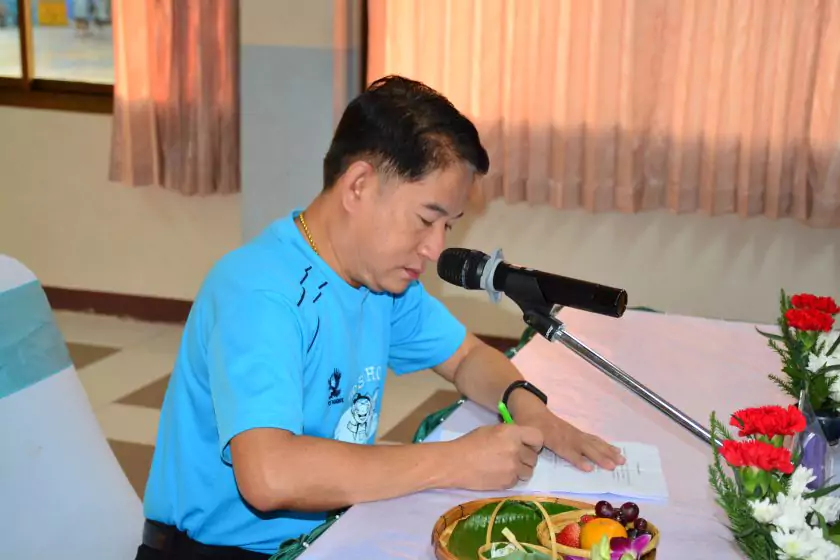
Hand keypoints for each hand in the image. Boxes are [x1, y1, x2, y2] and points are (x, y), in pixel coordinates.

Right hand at [448, 424, 543, 490]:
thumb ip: (510, 434)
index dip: (534, 443)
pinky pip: (518, 480)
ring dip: (521, 469)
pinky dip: (511, 478)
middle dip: (526, 458)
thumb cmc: (470, 443)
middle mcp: (516, 449)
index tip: (529, 446)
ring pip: (529, 471)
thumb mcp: (492, 430)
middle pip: (534, 457)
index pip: (538, 437)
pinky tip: (499, 474)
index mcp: (512, 432)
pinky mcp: (508, 482)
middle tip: (513, 458)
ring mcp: (513, 467)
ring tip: (506, 467)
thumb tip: (521, 440)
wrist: (455, 463)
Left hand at [507, 389, 624, 471]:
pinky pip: (592, 438)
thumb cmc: (526, 424)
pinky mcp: (577, 432)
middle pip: (584, 446)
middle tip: (613, 466)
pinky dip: (605, 444)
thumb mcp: (523, 432)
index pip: (565, 449)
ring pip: (592, 442)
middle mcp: (565, 434)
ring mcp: (573, 432)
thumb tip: (536, 456)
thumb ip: (529, 444)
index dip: (576, 458)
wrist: (530, 408)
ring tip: (621, 460)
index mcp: (551, 436)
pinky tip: (616, 450)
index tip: (589, 468)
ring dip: (607, 451)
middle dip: (599, 456)